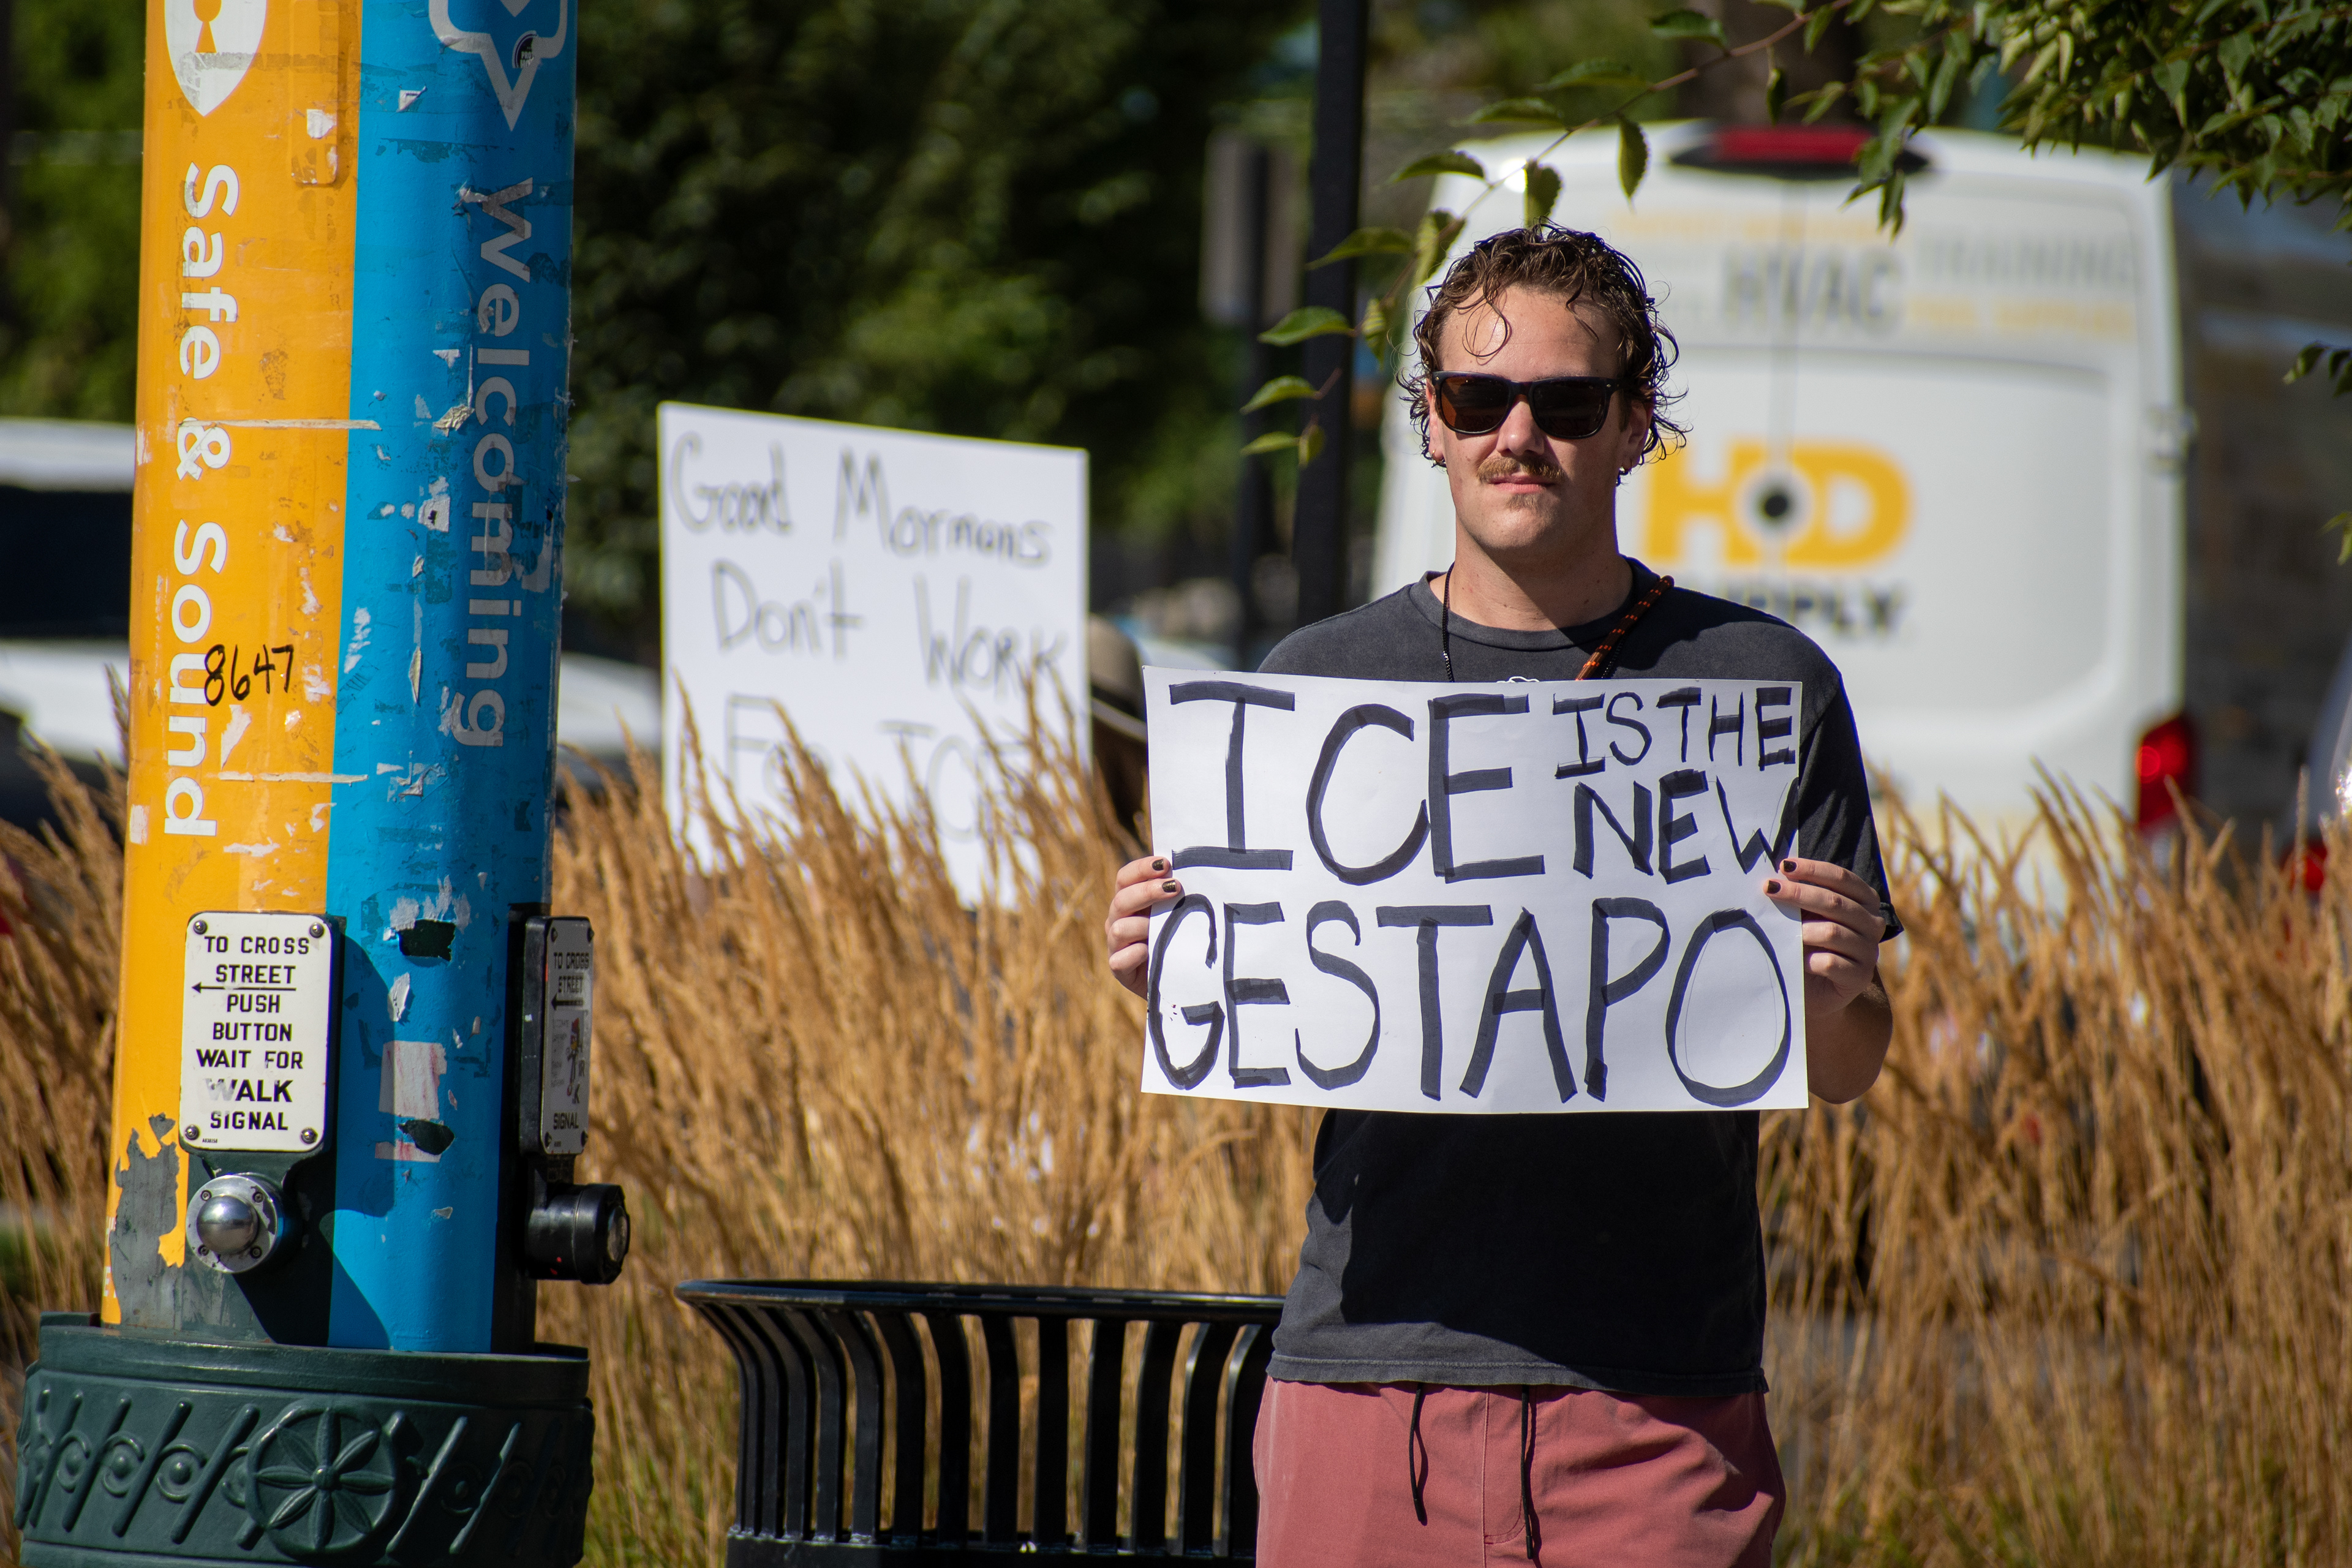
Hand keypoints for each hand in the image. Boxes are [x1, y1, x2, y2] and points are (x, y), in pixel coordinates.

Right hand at [1106, 854, 1181, 998]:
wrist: (1177, 979)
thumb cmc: (1179, 940)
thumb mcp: (1177, 914)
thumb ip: (1176, 894)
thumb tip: (1192, 866)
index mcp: (1129, 902)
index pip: (1125, 878)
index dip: (1141, 868)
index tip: (1166, 863)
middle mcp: (1118, 920)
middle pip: (1122, 899)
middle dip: (1148, 891)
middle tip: (1175, 888)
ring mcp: (1116, 945)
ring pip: (1119, 928)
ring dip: (1143, 926)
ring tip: (1166, 927)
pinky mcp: (1120, 970)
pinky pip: (1119, 960)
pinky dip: (1134, 954)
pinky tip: (1149, 952)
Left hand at [1762, 856, 1885, 1018]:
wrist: (1816, 989)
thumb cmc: (1809, 943)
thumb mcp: (1806, 916)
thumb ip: (1800, 896)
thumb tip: (1774, 877)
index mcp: (1865, 901)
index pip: (1843, 879)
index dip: (1814, 870)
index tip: (1784, 866)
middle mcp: (1872, 924)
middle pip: (1836, 903)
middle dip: (1799, 893)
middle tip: (1769, 889)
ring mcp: (1869, 952)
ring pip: (1833, 932)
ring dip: (1802, 930)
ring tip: (1779, 931)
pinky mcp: (1859, 978)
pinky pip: (1830, 963)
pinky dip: (1809, 960)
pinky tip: (1796, 961)